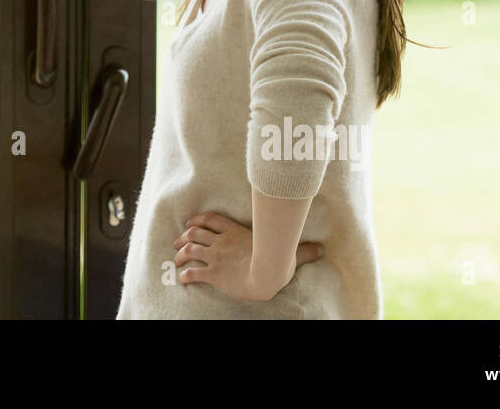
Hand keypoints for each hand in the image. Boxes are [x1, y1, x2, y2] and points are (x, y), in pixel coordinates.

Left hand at [172, 211, 323, 301]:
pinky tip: (182, 279)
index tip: (190, 222)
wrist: (266, 276)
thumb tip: (323, 250)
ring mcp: (215, 256)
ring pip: (190, 249)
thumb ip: (303, 250)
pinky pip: (193, 272)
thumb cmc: (277, 262)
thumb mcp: (289, 252)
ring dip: (180, 253)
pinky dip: (184, 275)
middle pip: (195, 233)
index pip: (211, 220)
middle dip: (183, 237)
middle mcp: (221, 242)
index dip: (198, 220)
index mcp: (235, 232)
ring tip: (175, 259)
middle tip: (177, 242)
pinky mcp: (212, 273)